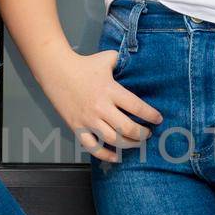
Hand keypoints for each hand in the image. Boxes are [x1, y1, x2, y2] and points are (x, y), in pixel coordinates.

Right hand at [46, 49, 162, 161]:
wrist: (56, 71)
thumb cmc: (83, 64)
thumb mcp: (107, 58)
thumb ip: (122, 62)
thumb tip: (135, 63)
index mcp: (110, 90)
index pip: (136, 107)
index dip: (151, 115)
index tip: (158, 119)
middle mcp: (101, 107)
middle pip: (127, 128)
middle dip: (142, 134)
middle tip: (148, 133)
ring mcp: (88, 119)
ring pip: (113, 140)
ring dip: (129, 144)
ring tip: (136, 143)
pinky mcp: (77, 127)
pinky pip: (92, 147)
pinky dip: (105, 155)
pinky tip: (115, 156)